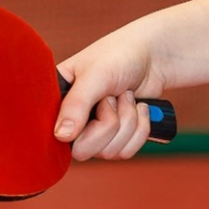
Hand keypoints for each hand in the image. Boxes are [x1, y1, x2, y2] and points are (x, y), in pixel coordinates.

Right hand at [55, 20, 164, 161]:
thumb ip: (76, 104)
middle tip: (112, 97)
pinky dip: (140, 128)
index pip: (55, 135)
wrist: (153, 58)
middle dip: (109, 123)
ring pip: (110, 152)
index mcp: (58, 102)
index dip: (78, 126)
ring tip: (126, 96)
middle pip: (84, 151)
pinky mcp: (116, 140)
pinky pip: (128, 151)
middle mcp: (72, 122)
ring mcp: (95, 134)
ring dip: (127, 121)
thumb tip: (61, 136)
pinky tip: (139, 108)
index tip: (98, 102)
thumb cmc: (119, 56)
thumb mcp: (95, 75)